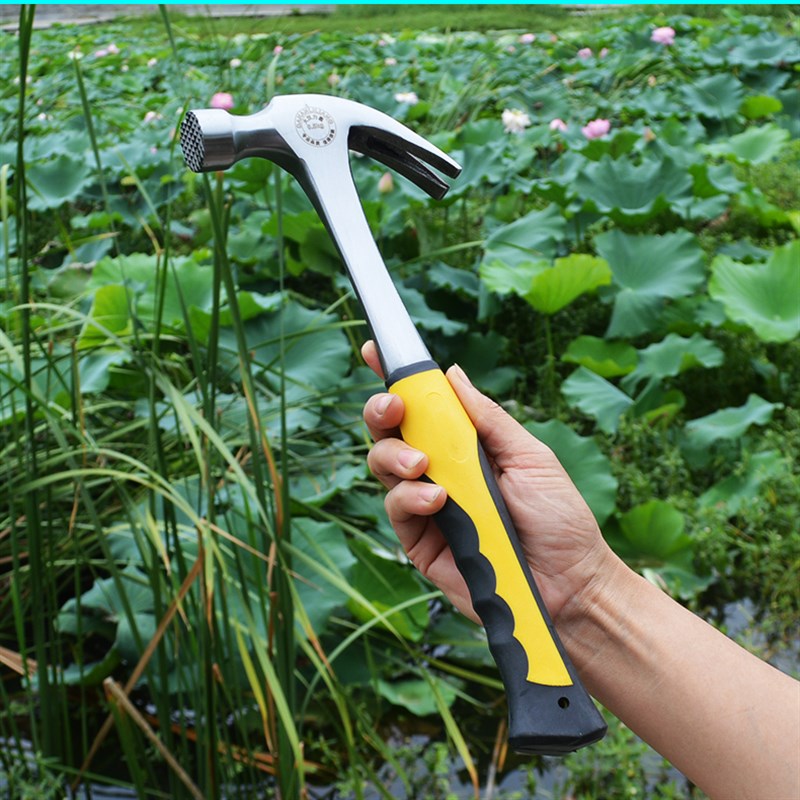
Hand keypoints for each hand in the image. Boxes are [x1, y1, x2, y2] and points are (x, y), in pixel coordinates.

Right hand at [361, 341, 616, 626]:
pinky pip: (396, 508)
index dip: (398, 381)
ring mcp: (426, 505)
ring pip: (384, 466)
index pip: (424, 408)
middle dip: (383, 412)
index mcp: (465, 445)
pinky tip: (436, 501)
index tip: (377, 352)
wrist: (570, 583)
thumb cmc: (558, 518)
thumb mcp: (529, 456)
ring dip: (395, 456)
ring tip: (424, 466)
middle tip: (395, 409)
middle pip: (391, 432)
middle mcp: (440, 470)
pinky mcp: (420, 541)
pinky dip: (409, 498)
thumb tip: (453, 374)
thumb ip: (488, 418)